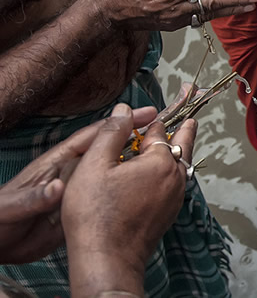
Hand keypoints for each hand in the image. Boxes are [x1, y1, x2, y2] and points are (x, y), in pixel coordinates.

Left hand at [0, 106, 156, 263]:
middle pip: (108, 148)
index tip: (144, 114)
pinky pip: (110, 192)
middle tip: (162, 127)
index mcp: (56, 163)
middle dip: (134, 135)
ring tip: (161, 154)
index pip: (92, 137)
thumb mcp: (14, 207)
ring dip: (134, 160)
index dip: (118, 123)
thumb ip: (36, 198)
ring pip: (112, 169)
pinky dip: (128, 185)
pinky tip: (145, 184)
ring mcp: (78, 188)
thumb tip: (57, 188)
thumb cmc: (1, 219)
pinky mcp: (81, 207)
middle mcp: (72, 171)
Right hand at [63, 104, 196, 296]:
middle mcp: (175, 178)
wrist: (107, 258)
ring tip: (179, 142)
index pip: (159, 131)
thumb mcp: (93, 165)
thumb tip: (123, 110)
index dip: (152, 121)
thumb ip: (111, 133)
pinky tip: (161, 176)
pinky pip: (176, 185)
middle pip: (183, 146)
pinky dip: (172, 173)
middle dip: (186, 130)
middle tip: (191, 119)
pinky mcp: (169, 213)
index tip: (155, 112)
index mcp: (160, 162)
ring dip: (179, 153)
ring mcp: (175, 198)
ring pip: (181, 167)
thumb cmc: (96, 215)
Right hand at [96, 0, 256, 30]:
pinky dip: (219, 13)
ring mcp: (177, 18)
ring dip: (233, 8)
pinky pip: (202, 17)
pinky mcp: (176, 24)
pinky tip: (232, 10)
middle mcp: (176, 8)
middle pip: (213, 2)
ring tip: (252, 4)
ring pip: (211, 12)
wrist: (109, 11)